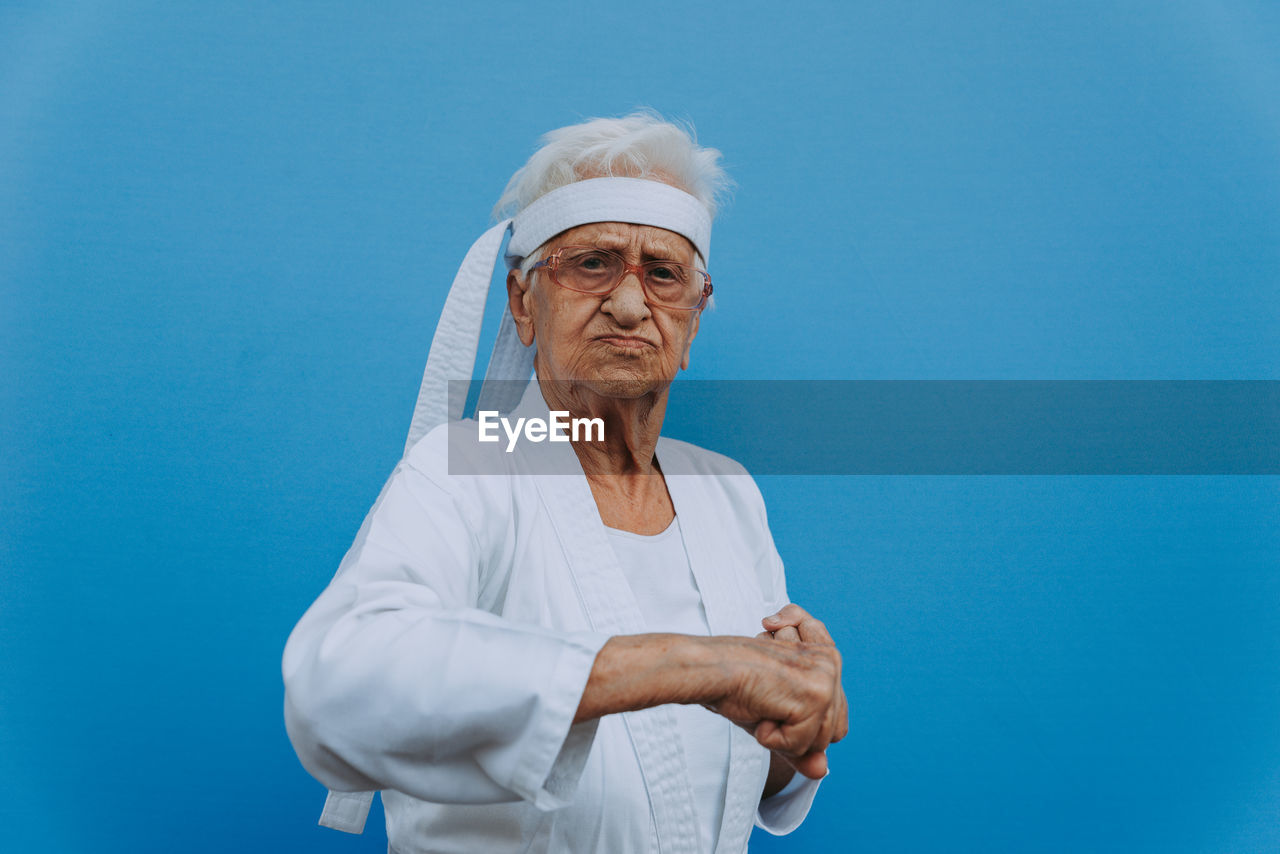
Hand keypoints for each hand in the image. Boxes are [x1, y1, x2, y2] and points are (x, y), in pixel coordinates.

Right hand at [703, 633, 844, 779]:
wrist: (710, 668)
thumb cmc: (736, 686)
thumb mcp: (775, 719)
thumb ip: (801, 744)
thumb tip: (822, 771)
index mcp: (826, 660)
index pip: (837, 720)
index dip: (804, 727)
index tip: (772, 702)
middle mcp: (832, 664)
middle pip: (832, 734)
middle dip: (794, 732)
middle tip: (765, 700)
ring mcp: (826, 678)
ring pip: (819, 742)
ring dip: (782, 736)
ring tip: (762, 703)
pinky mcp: (816, 695)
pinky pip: (801, 745)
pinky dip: (773, 739)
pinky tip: (759, 708)